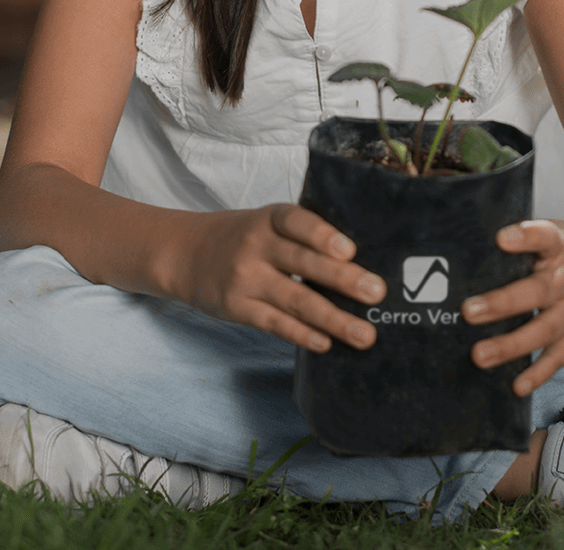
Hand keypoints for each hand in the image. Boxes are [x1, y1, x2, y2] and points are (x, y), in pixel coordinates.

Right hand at [176, 204, 385, 352]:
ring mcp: (245, 279)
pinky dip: (303, 334)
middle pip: (304, 264)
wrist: (185, 253)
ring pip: (295, 301)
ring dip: (334, 319)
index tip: (349, 250)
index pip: (296, 222)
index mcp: (270, 219)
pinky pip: (275, 324)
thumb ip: (304, 236)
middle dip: (343, 280)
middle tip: (377, 293)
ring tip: (365, 334)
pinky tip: (326, 343)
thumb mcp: (267, 223)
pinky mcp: (237, 308)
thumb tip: (361, 264)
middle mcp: (256, 246)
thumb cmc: (243, 238)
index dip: (322, 235)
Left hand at [460, 221, 563, 397]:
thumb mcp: (551, 234)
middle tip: (468, 311)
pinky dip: (537, 374)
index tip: (501, 238)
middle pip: (536, 292)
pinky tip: (515, 387)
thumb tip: (465, 254)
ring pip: (543, 330)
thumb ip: (519, 242)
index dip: (525, 237)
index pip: (544, 237)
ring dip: (510, 345)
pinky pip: (556, 358)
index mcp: (559, 246)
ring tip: (479, 355)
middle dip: (501, 303)